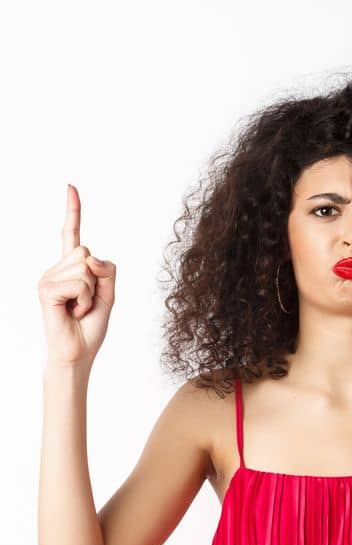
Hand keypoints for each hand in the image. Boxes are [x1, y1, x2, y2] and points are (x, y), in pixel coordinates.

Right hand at [38, 184, 116, 366]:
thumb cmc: (90, 325)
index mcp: (71, 268)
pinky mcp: (45, 289)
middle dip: (98, 280)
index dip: (73, 211)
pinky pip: (80, 283)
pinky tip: (73, 312)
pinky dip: (85, 301)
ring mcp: (48, 278)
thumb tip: (90, 257)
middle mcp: (56, 269)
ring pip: (86, 268)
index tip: (71, 187)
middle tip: (87, 303)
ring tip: (79, 308)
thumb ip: (107, 270)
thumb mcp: (109, 294)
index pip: (71, 234)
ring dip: (92, 294)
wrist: (77, 352)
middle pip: (89, 253)